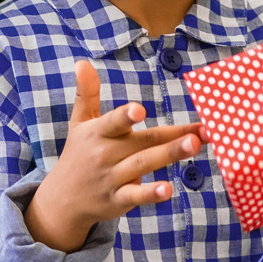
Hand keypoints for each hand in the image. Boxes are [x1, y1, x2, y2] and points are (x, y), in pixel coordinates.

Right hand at [23, 59, 200, 251]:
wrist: (63, 200)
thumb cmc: (78, 154)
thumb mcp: (79, 123)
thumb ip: (86, 93)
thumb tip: (81, 62)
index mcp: (97, 133)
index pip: (113, 123)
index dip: (125, 117)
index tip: (139, 109)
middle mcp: (105, 155)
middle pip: (142, 143)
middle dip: (170, 137)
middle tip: (199, 131)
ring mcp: (112, 178)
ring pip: (144, 165)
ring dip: (170, 156)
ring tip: (194, 145)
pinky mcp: (118, 199)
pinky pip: (136, 195)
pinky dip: (151, 193)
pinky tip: (169, 189)